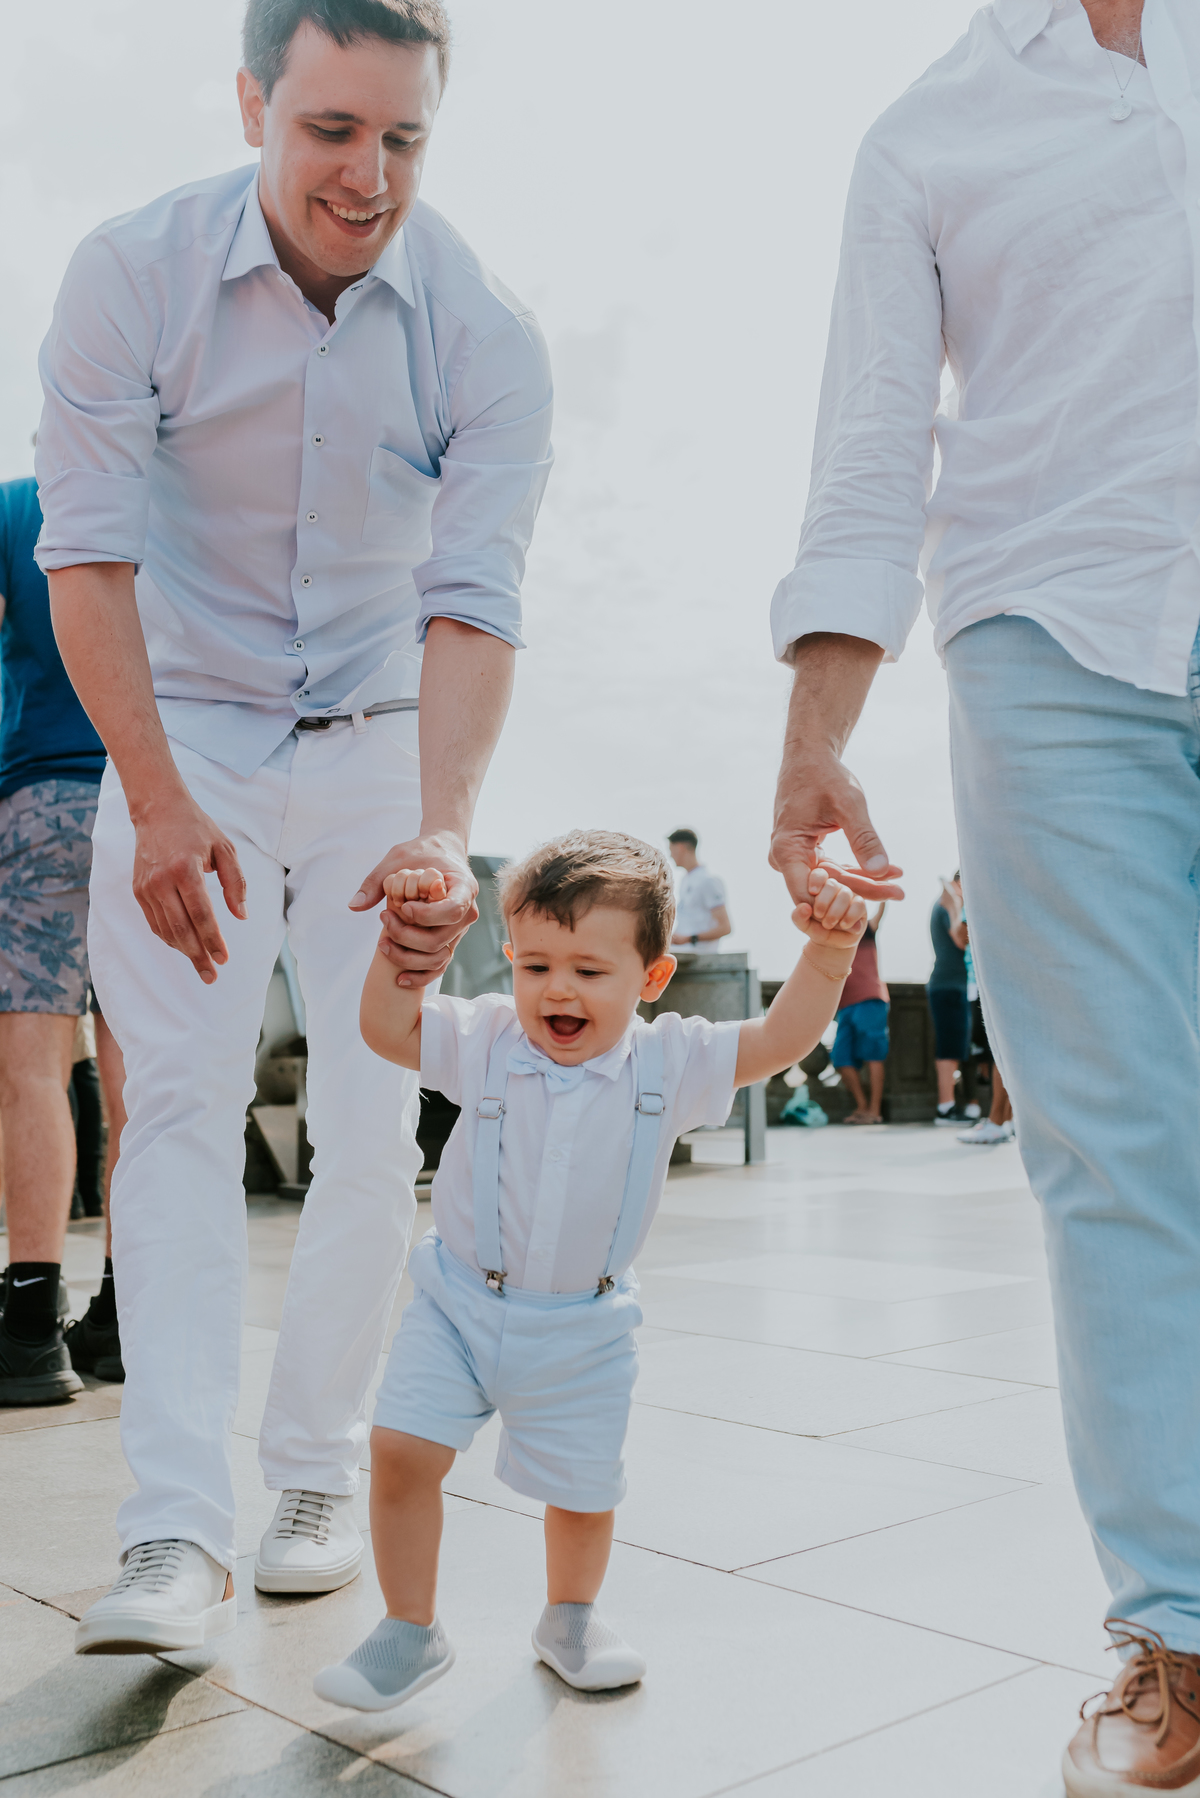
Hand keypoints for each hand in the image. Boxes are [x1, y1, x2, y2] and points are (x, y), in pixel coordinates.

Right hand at [131, 789, 246, 983]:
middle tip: (211, 976)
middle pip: (181, 929)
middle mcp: (162, 881)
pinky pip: (154, 922)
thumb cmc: (196, 828)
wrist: (157, 810)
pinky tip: (183, 947)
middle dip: (198, 956)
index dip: (212, 940)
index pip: (201, 914)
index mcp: (185, 869)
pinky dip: (169, 938)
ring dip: (184, 951)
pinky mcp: (138, 889)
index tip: (224, 959)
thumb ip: (237, 883)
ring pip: (166, 930)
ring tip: (202, 965)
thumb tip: (241, 916)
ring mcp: (146, 887)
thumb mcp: (225, 848)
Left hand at [351, 831, 477, 987]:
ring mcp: (459, 930)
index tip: (404, 907)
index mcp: (464, 887)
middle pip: (441, 939)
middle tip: (384, 919)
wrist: (437, 854)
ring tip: (382, 944)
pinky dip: (420, 976)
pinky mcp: (449, 942)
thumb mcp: (397, 860)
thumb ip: (376, 882)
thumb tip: (354, 906)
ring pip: (438, 957)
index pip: (452, 910)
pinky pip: (439, 967)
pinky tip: (399, 979)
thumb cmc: (419, 853)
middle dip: (407, 936)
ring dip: (407, 956)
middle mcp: (467, 912)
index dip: (426, 915)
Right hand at [770, 744, 904, 914]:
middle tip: (900, 893)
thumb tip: (881, 870)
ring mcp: (794, 856)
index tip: (874, 904)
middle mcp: (785, 858)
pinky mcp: (806, 852)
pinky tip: (887, 873)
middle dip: (863, 893)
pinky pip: (832, 869)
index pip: (808, 895)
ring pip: (832, 881)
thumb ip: (863, 838)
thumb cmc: (825, 775)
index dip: (839, 905)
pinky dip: (858, 871)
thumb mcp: (848, 805)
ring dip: (865, 883)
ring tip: (898, 886)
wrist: (810, 756)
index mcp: (786, 850)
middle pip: (825, 890)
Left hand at [792, 865, 867, 948]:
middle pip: (832, 884)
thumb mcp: (804, 925)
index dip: (816, 880)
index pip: (819, 874)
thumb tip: (804, 907)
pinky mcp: (860, 905)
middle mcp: (835, 887)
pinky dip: (850, 915)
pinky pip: (859, 904)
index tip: (812, 893)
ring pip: (845, 893)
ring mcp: (849, 895)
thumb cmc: (817, 928)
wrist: (831, 943)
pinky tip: (843, 925)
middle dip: (824, 901)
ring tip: (828, 924)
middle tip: (818, 915)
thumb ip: (798, 917)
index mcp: (820, 887)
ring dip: (836, 910)